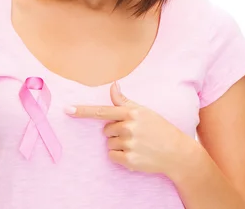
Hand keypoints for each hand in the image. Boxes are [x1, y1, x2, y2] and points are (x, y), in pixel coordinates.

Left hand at [65, 82, 196, 174]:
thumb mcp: (145, 111)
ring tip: (138, 145)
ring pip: (109, 144)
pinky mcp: (129, 160)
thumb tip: (113, 85)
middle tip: (135, 135)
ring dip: (119, 145)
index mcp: (131, 113)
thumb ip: (125, 101)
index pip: (102, 111)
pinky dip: (121, 157)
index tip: (67, 109)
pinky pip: (112, 156)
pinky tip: (136, 154)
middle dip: (117, 133)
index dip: (83, 111)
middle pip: (106, 130)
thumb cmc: (160, 129)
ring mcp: (129, 144)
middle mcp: (129, 127)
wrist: (177, 152)